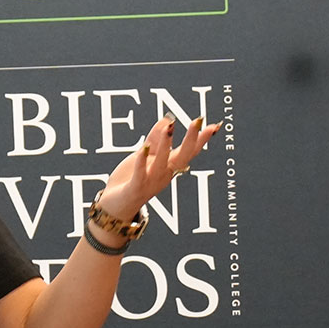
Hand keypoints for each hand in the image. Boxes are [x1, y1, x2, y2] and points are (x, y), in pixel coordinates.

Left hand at [96, 115, 219, 219]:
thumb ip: (154, 140)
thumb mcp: (144, 157)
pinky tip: (143, 149)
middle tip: (197, 121)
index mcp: (167, 166)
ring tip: (170, 127)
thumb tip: (166, 120)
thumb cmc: (130, 181)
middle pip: (181, 156)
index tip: (213, 126)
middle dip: (190, 139)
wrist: (115, 207)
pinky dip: (141, 162)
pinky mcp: (135, 188)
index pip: (188, 151)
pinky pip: (140, 174)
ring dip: (165, 145)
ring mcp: (150, 182)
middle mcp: (163, 175)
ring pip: (161, 163)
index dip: (200, 139)